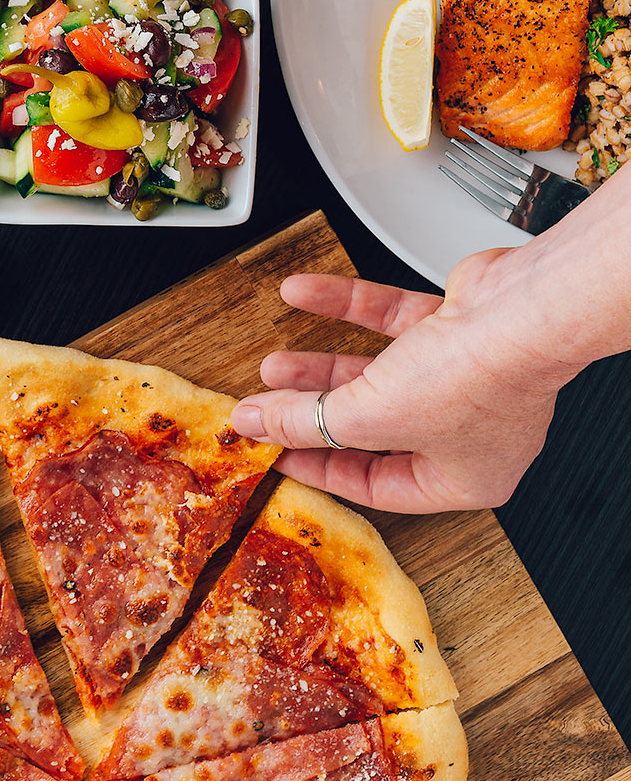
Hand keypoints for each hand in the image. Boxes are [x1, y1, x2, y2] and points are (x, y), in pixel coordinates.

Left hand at [228, 252, 578, 512]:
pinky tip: (300, 294)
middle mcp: (471, 432)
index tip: (276, 454)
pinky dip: (345, 306)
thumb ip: (302, 422)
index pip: (375, 486)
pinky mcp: (459, 327)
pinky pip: (389, 320)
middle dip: (312, 413)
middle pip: (371, 428)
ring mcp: (467, 377)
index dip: (317, 468)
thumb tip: (253, 424)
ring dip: (321, 366)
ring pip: (378, 376)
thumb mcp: (367, 417)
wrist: (526, 309)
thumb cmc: (475, 380)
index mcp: (463, 478)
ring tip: (274, 364)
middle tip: (268, 407)